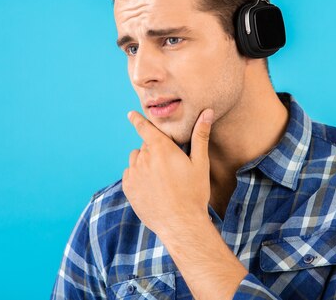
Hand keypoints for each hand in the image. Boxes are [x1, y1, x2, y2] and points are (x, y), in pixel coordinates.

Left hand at [122, 108, 213, 236]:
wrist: (180, 224)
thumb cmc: (194, 193)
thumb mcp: (200, 163)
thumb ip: (200, 135)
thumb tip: (207, 112)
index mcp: (161, 149)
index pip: (145, 128)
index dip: (138, 119)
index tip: (131, 114)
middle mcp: (144, 158)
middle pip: (146, 146)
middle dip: (155, 150)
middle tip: (169, 164)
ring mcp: (134, 174)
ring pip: (136, 159)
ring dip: (144, 162)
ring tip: (160, 177)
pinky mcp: (128, 188)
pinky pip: (130, 174)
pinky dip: (138, 176)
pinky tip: (152, 187)